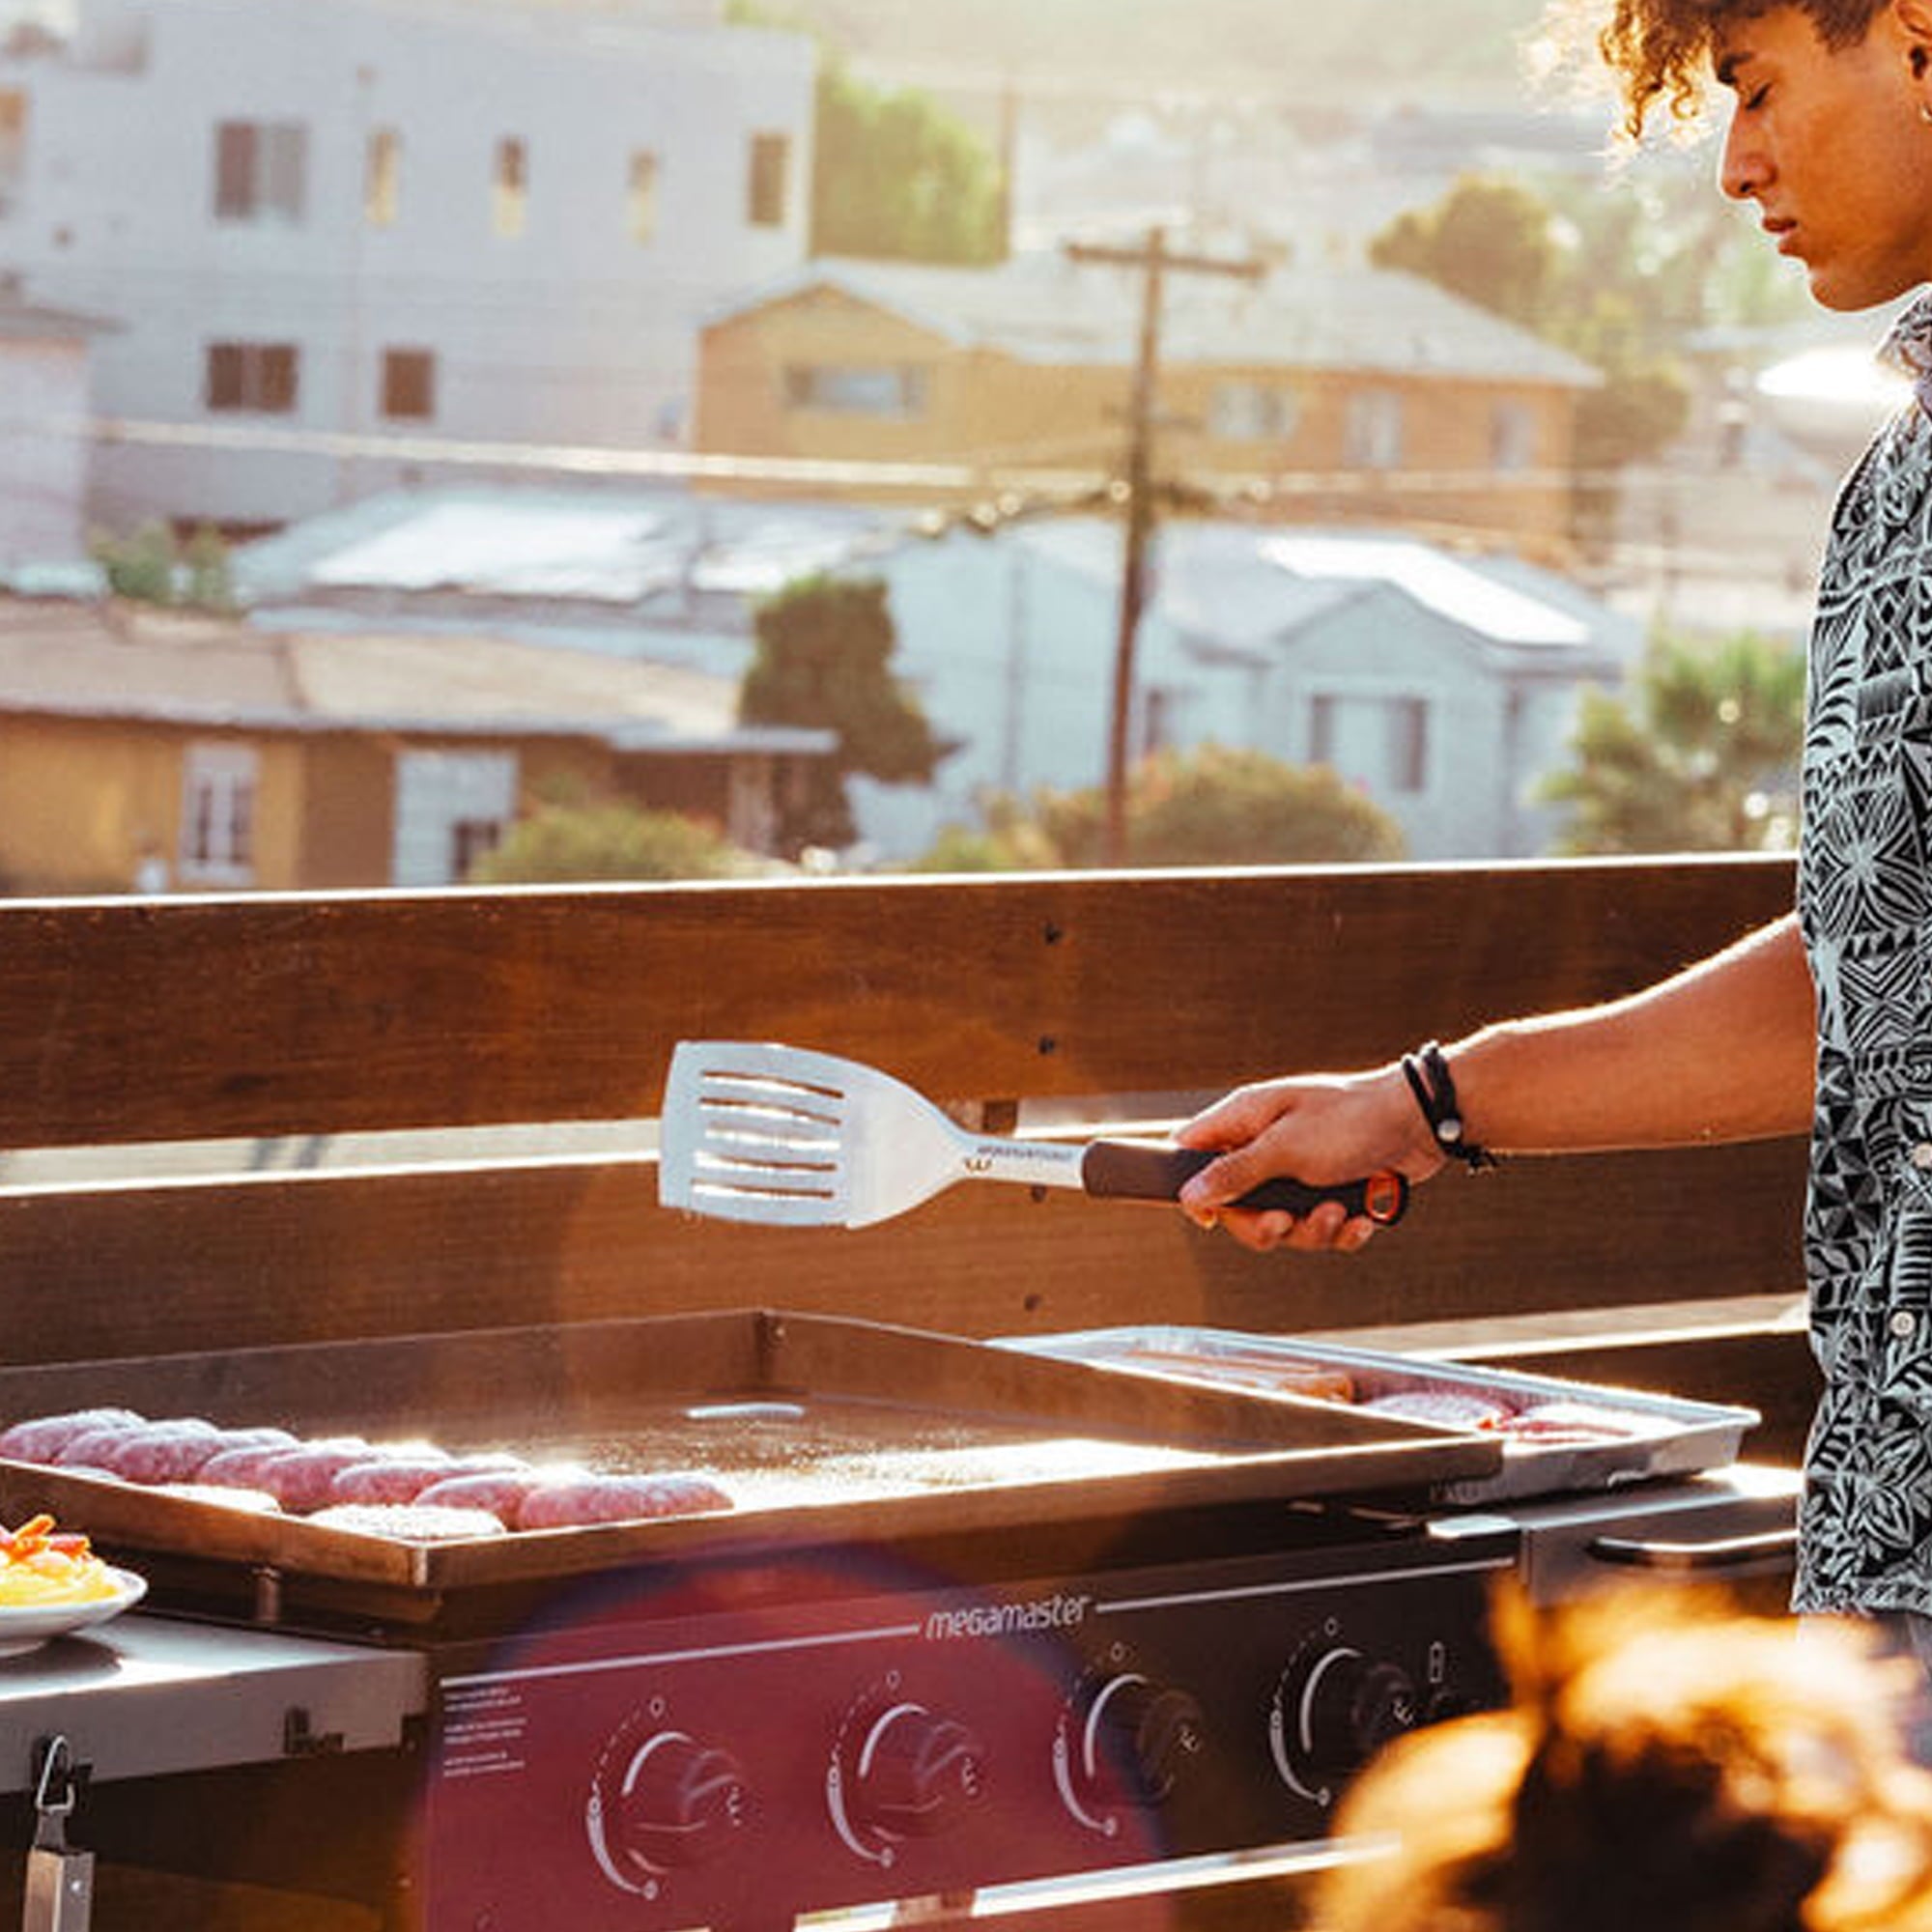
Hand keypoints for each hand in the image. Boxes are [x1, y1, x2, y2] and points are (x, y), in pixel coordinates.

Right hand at [1174, 1064, 1442, 1253]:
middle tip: (1285, 1220)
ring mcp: (1298, 1170)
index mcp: (1245, 1120)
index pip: (1191, 1153)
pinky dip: (1340, 1229)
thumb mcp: (1285, 1148)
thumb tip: (1190, 1196)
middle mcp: (1266, 1146)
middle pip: (1237, 1205)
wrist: (1421, 1123)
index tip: (1210, 1218)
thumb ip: (1234, 1173)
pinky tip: (1360, 1218)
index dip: (1192, 1188)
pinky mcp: (1330, 1191)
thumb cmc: (1351, 1119)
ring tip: (1336, 1211)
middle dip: (1265, 1225)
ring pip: (1281, 1224)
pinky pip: (1319, 1227)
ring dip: (1310, 1229)